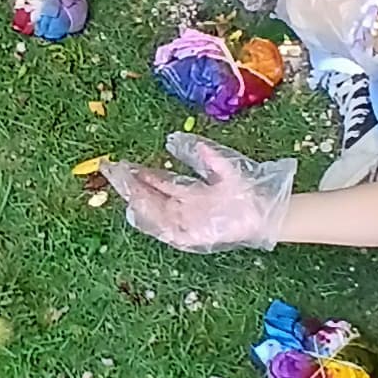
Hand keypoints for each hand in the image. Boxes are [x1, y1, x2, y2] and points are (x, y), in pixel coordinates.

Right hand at [103, 132, 296, 251]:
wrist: (265, 213)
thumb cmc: (247, 192)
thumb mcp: (225, 169)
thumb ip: (206, 157)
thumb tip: (178, 140)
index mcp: (190, 193)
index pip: (159, 182)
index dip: (141, 173)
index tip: (123, 164)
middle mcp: (184, 208)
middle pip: (151, 196)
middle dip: (131, 184)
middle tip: (113, 171)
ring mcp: (187, 223)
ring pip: (155, 212)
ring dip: (138, 200)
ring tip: (123, 186)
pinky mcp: (192, 237)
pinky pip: (167, 231)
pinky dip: (154, 222)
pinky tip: (140, 212)